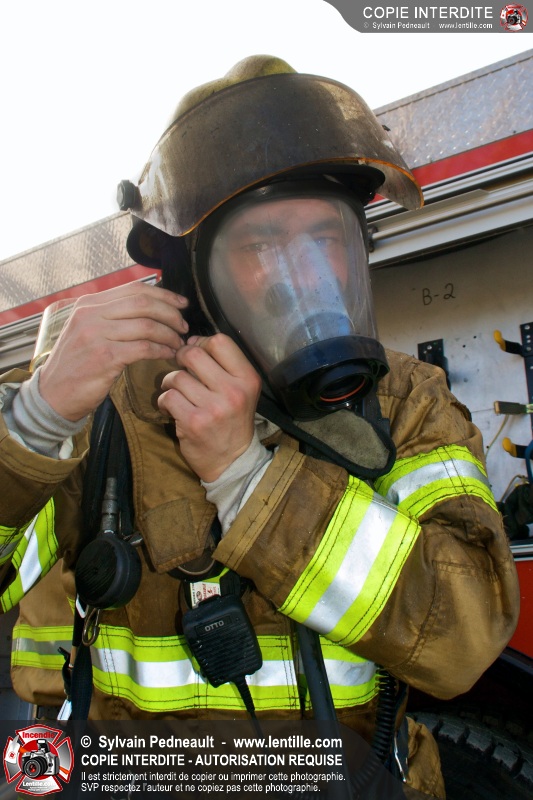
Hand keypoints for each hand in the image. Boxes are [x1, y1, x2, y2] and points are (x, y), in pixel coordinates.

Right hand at [39, 282, 188, 420]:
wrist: (53, 394)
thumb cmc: (75, 365)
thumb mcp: (86, 330)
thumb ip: (111, 316)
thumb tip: (149, 307)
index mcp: (89, 304)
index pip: (134, 289)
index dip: (163, 295)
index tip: (181, 304)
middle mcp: (91, 314)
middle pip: (143, 304)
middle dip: (170, 314)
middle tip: (183, 327)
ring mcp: (97, 335)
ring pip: (147, 326)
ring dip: (169, 335)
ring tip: (179, 344)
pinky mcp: (105, 357)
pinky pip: (144, 348)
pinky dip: (162, 350)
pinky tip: (168, 355)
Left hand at [158, 334, 261, 482]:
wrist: (231, 460)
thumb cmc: (232, 420)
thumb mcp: (241, 389)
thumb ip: (222, 365)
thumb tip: (191, 342)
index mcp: (248, 378)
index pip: (220, 341)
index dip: (201, 342)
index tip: (196, 353)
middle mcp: (233, 391)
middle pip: (194, 354)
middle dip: (181, 358)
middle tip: (181, 369)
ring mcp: (214, 408)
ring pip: (177, 377)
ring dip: (170, 383)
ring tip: (177, 393)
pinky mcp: (194, 422)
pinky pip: (168, 397)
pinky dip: (165, 401)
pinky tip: (172, 408)